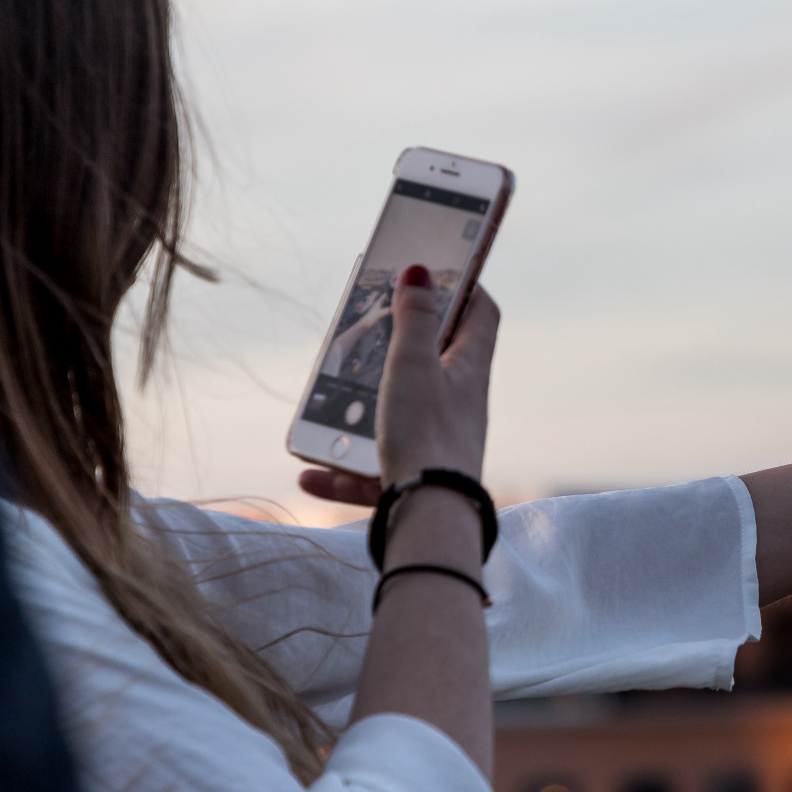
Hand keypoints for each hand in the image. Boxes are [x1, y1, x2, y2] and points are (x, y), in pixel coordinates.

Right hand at [300, 270, 497, 504]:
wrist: (431, 520)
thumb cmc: (427, 436)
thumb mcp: (413, 365)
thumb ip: (414, 319)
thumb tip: (421, 271)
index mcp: (469, 369)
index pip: (480, 313)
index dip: (463, 287)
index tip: (433, 271)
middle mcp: (459, 404)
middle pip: (433, 362)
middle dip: (396, 346)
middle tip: (362, 332)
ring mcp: (437, 442)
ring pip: (396, 416)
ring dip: (360, 409)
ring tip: (326, 404)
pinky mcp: (415, 479)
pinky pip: (374, 468)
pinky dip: (343, 469)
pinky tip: (311, 474)